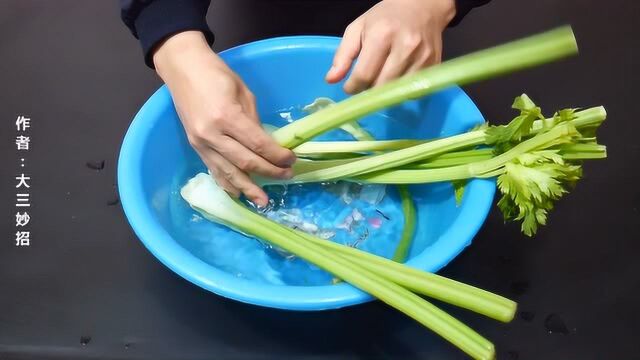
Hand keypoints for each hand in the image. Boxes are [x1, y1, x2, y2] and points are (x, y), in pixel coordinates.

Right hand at [153, 31, 295, 206]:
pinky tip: (238, 194)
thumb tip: (267, 144)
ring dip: (248, 188)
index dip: (277, 156)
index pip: (258, 144)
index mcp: (227, 116)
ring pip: (228, 173)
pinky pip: (213, 170)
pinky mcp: (195, 147)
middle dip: (269, 172)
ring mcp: (201, 143)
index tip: (291, 160)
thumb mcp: (244, 93)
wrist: (183, 68)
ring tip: (263, 202)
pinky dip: (226, 184)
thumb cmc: (217, 74)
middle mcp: (212, 134)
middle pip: (245, 162)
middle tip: (287, 176)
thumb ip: (254, 121)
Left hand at [325, 0, 455, 93]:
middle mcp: (405, 47)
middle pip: (380, 87)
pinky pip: (412, 89)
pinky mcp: (433, 65)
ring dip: (384, 91)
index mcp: (382, 35)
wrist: (423, 6)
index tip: (350, 87)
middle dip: (368, 90)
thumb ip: (343, 54)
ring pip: (397, 91)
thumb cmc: (386, 17)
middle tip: (365, 83)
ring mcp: (422, 57)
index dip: (353, 87)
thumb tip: (331, 80)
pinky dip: (401, 89)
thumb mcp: (358, 28)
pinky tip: (396, 76)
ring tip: (380, 78)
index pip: (364, 75)